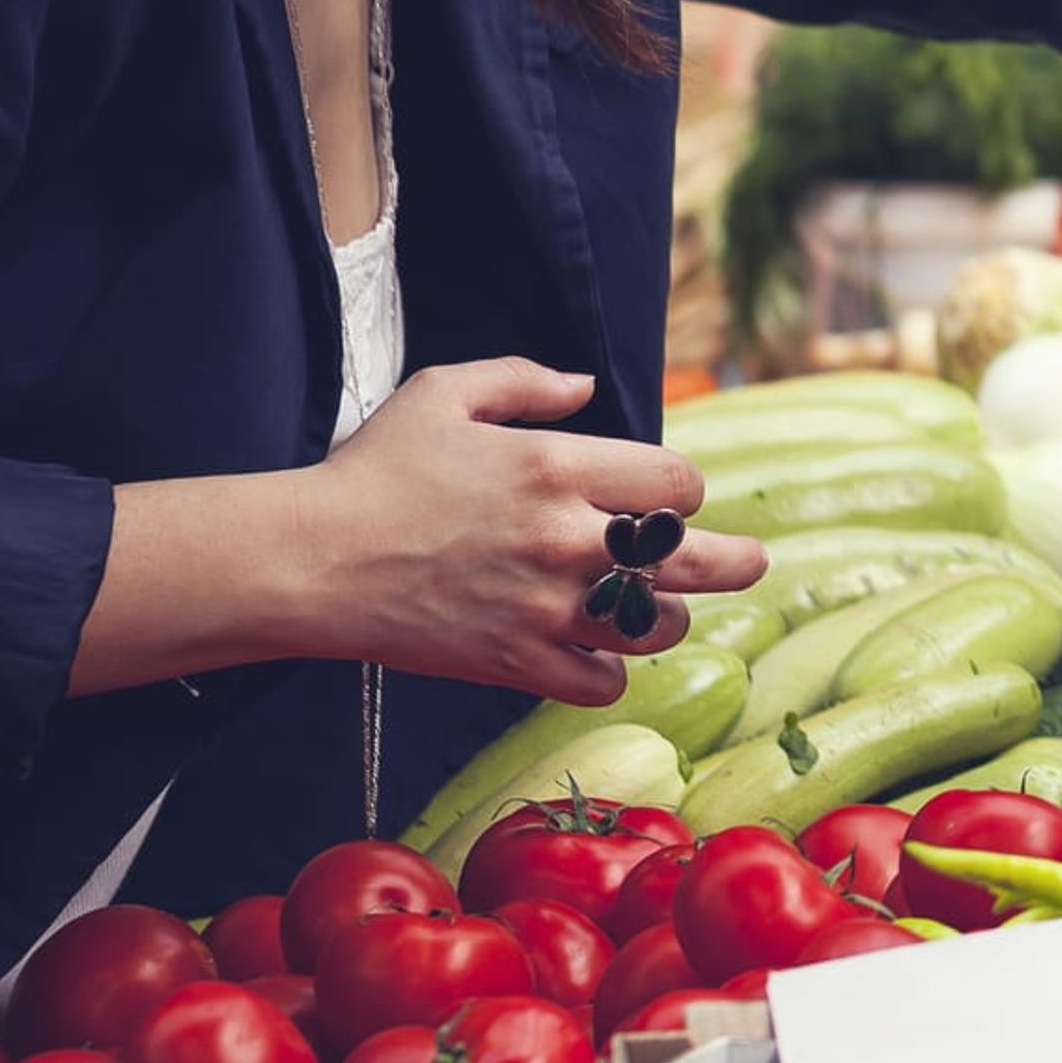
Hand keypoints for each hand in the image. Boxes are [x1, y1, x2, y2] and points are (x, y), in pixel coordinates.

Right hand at [286, 360, 765, 701]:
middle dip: (736, 561)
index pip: (678, 482)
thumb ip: (526, 379)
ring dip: (662, 617)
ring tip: (655, 609)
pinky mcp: (515, 662)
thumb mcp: (445, 393)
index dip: (683, 489)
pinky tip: (598, 654)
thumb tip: (586, 385)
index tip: (668, 496)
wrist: (309, 559)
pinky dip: (608, 672)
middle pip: (694, 559)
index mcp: (557, 467)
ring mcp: (543, 606)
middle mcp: (564, 539)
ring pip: (654, 628)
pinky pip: (600, 683)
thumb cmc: (374, 471)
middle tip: (752, 563)